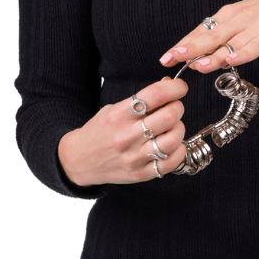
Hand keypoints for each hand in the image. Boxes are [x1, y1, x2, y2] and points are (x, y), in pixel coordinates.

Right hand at [57, 77, 188, 185]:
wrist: (79, 160)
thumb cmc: (100, 131)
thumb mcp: (114, 108)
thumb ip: (141, 98)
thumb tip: (168, 83)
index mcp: (119, 115)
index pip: (155, 95)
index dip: (174, 87)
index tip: (180, 87)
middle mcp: (126, 136)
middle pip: (168, 116)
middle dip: (178, 107)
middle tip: (175, 107)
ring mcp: (133, 157)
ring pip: (172, 140)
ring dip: (179, 128)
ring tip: (173, 126)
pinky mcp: (140, 174)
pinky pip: (170, 162)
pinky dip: (179, 150)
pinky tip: (173, 144)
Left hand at [158, 0, 258, 73]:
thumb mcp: (242, 20)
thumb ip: (223, 37)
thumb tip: (199, 55)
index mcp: (228, 16)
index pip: (201, 31)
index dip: (183, 45)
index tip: (165, 58)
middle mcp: (238, 19)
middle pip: (210, 35)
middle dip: (189, 48)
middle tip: (171, 59)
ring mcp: (256, 26)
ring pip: (230, 42)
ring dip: (213, 54)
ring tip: (196, 65)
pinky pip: (257, 45)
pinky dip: (244, 53)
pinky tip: (233, 60)